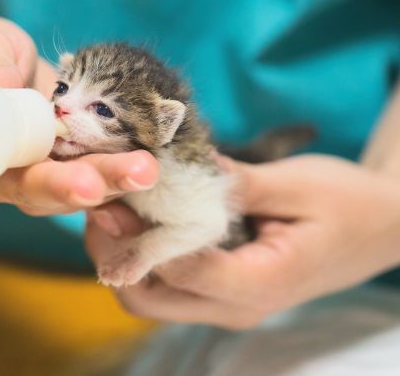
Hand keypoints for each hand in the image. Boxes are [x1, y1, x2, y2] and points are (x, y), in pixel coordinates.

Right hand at [0, 14, 159, 234]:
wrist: (12, 62)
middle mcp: (14, 171)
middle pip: (34, 189)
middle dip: (65, 188)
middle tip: (90, 187)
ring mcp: (52, 169)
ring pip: (79, 185)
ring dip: (110, 182)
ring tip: (143, 169)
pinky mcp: (84, 160)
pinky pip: (105, 178)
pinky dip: (126, 185)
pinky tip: (149, 179)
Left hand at [86, 154, 399, 328]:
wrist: (377, 226)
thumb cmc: (345, 202)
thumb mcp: (295, 184)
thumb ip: (235, 183)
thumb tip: (174, 168)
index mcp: (260, 282)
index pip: (181, 268)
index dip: (139, 233)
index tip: (110, 195)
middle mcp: (235, 306)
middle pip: (150, 296)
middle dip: (116, 252)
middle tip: (102, 201)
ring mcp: (226, 304)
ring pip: (151, 296)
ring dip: (123, 256)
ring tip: (113, 206)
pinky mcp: (221, 290)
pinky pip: (167, 285)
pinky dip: (143, 256)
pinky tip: (139, 218)